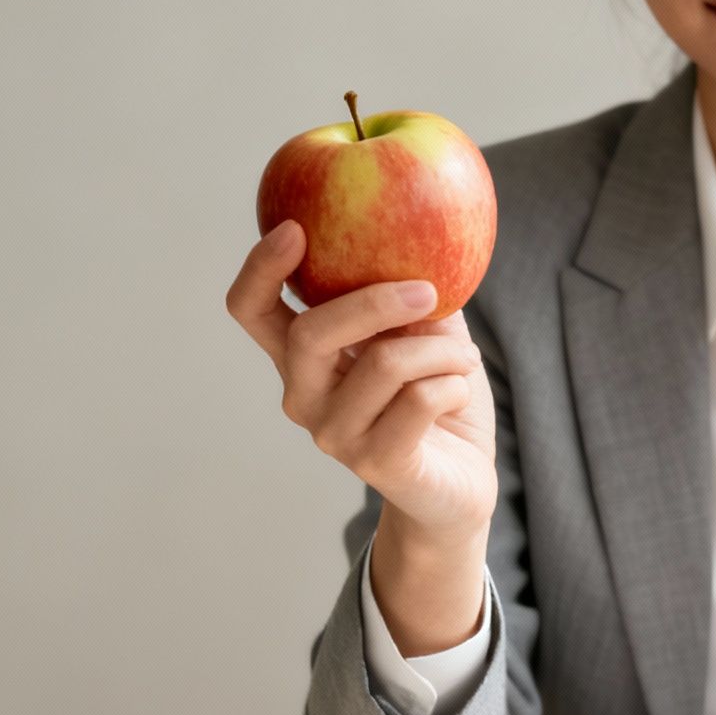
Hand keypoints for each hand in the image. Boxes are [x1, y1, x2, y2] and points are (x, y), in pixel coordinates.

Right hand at [226, 219, 495, 651]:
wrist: (461, 485)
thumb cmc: (438, 401)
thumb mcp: (425, 334)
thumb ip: (411, 289)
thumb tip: (421, 229)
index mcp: (303, 358)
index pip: (252, 311)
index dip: (261, 269)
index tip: (296, 229)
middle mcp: (304, 397)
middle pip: (310, 334)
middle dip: (371, 302)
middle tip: (426, 288)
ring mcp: (335, 435)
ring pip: (385, 364)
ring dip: (442, 350)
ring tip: (463, 356)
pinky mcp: (377, 461)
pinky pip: (421, 399)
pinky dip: (454, 382)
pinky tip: (458, 391)